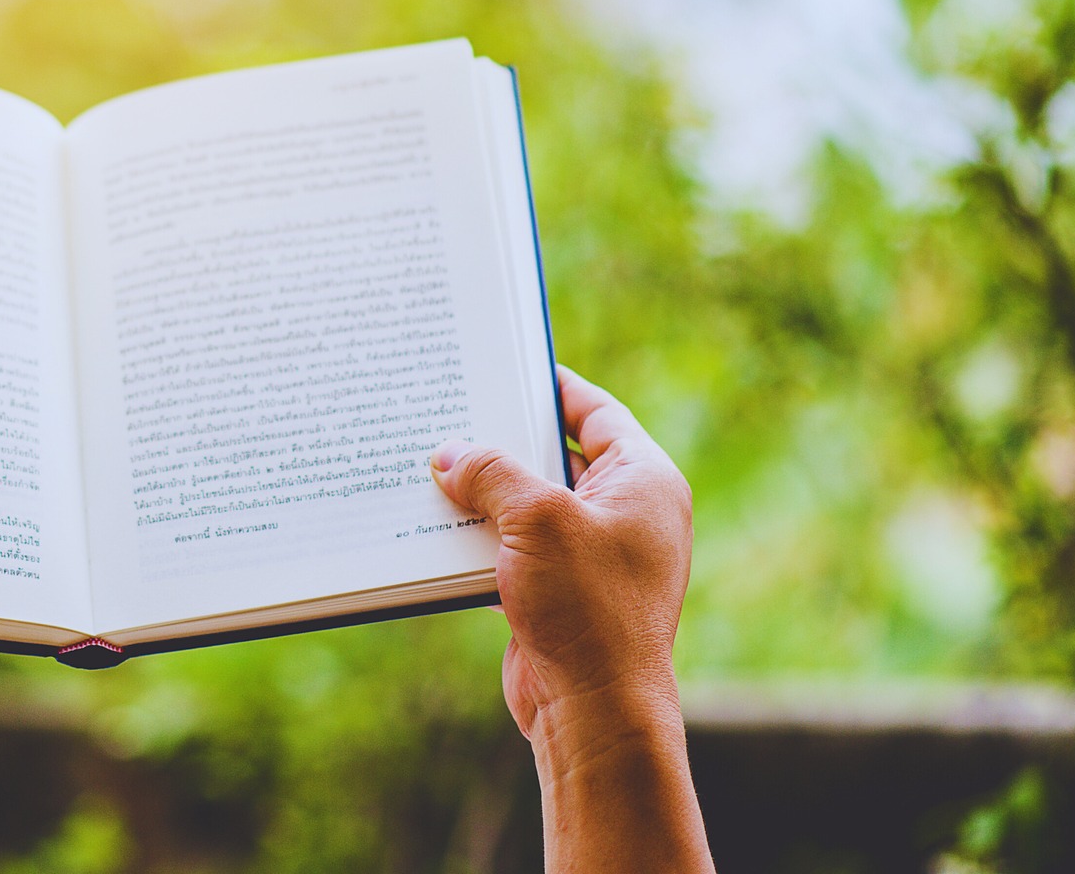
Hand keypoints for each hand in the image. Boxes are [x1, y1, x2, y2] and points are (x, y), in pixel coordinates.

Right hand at [430, 366, 711, 872]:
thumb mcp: (536, 519)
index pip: (597, 412)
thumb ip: (490, 473)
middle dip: (503, 441)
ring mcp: (594, 556)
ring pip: (529, 506)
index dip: (551, 385)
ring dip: (484, 494)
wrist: (595, 712)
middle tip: (451, 411)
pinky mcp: (561, 594)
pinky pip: (514, 549)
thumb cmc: (589, 610)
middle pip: (556, 456)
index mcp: (645, 481)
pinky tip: (433, 528)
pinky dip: (479, 539)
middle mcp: (626, 514)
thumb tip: (449, 455)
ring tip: (429, 467)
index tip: (506, 362)